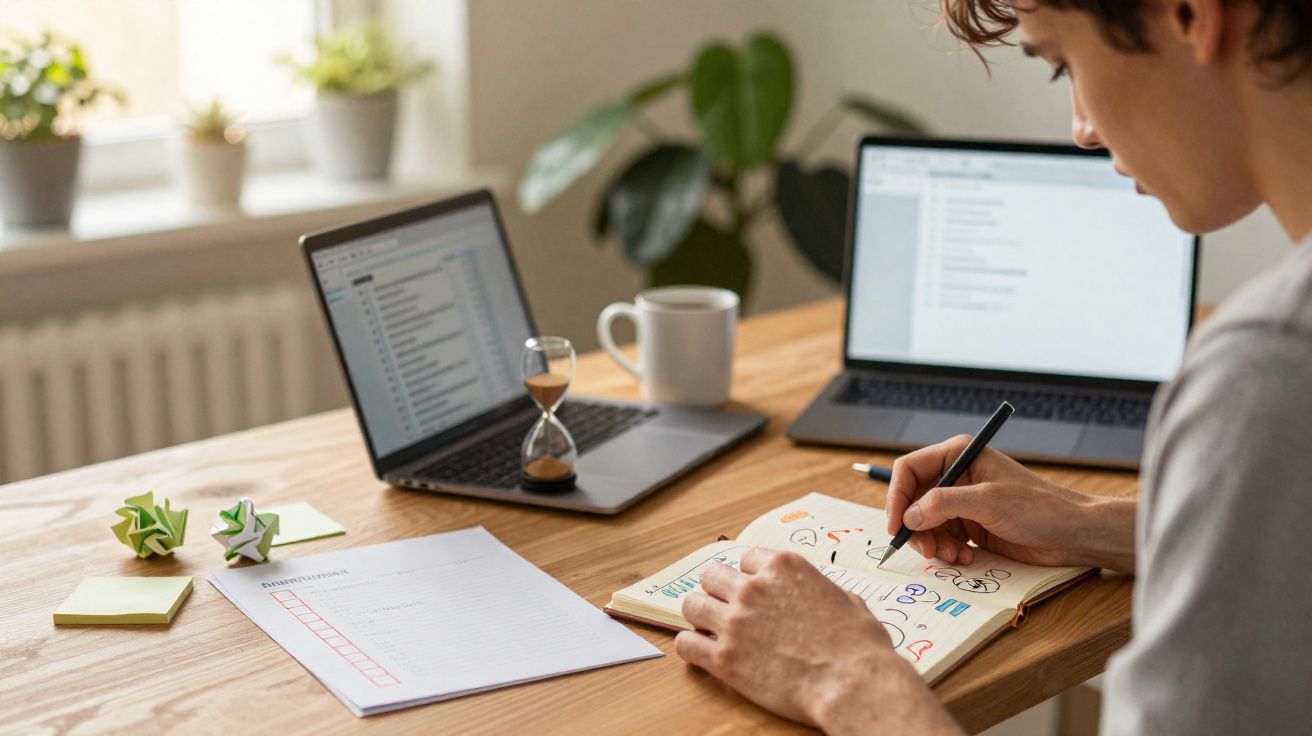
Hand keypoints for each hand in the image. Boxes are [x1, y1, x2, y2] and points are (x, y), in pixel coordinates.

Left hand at [675, 548, 959, 734]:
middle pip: (711, 575)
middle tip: (728, 609)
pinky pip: (686, 643)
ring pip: (691, 604)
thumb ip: (820, 590)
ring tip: (711, 629)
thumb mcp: (847, 600)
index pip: (746, 558)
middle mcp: (754, 588)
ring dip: (700, 615)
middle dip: (719, 591)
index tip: (753, 590)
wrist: (853, 684)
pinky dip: (691, 647)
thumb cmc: (859, 647)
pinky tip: (703, 653)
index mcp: (783, 567)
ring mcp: (735, 622)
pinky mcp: (724, 659)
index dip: (750, 576)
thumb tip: (819, 594)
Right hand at [886, 435, 1135, 571]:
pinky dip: (946, 551)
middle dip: (916, 526)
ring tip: (954, 556)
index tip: (896, 525)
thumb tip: (909, 515)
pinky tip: (965, 558)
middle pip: (913, 499)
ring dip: (933, 543)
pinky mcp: (970, 525)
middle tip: (926, 550)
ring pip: (925, 523)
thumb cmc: (1038, 508)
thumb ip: (944, 504)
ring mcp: (963, 502)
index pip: (910, 470)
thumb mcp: (988, 501)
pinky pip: (942, 538)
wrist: (1072, 534)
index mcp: (959, 455)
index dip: (897, 496)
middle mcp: (957, 476)